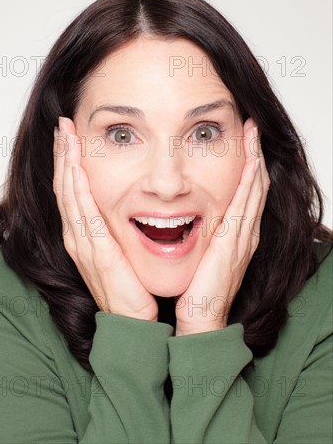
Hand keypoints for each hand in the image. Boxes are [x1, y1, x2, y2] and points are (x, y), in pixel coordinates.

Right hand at [53, 116, 158, 321]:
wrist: (133, 324)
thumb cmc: (130, 288)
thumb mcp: (122, 252)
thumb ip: (118, 229)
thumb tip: (130, 207)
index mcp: (84, 236)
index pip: (72, 191)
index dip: (68, 162)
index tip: (70, 136)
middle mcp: (78, 237)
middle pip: (65, 187)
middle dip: (63, 154)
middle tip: (63, 125)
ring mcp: (83, 244)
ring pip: (69, 194)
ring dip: (66, 162)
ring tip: (66, 135)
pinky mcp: (95, 251)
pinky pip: (82, 212)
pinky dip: (77, 186)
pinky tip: (76, 166)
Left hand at [174, 118, 270, 335]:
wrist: (201, 318)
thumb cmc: (198, 289)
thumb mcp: (202, 254)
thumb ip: (203, 234)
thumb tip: (189, 215)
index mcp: (236, 235)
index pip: (246, 192)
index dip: (247, 165)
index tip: (243, 141)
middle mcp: (246, 233)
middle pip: (255, 185)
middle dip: (254, 155)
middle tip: (252, 128)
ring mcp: (245, 237)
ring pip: (255, 190)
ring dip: (255, 160)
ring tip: (253, 134)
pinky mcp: (236, 243)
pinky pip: (246, 205)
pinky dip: (250, 182)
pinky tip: (251, 163)